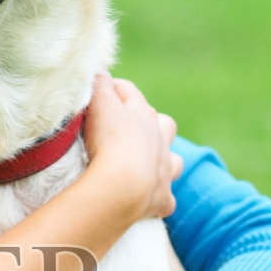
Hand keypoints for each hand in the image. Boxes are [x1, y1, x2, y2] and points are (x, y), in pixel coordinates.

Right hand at [81, 71, 180, 221]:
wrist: (124, 186)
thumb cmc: (109, 140)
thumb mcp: (99, 104)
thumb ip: (98, 83)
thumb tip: (98, 68)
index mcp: (143, 114)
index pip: (128, 92)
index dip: (112, 89)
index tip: (96, 91)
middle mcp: (160, 139)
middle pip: (162, 123)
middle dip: (149, 122)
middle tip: (126, 127)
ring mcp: (164, 169)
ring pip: (174, 159)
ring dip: (163, 159)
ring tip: (147, 163)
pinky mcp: (161, 198)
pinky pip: (166, 200)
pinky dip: (158, 199)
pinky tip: (149, 202)